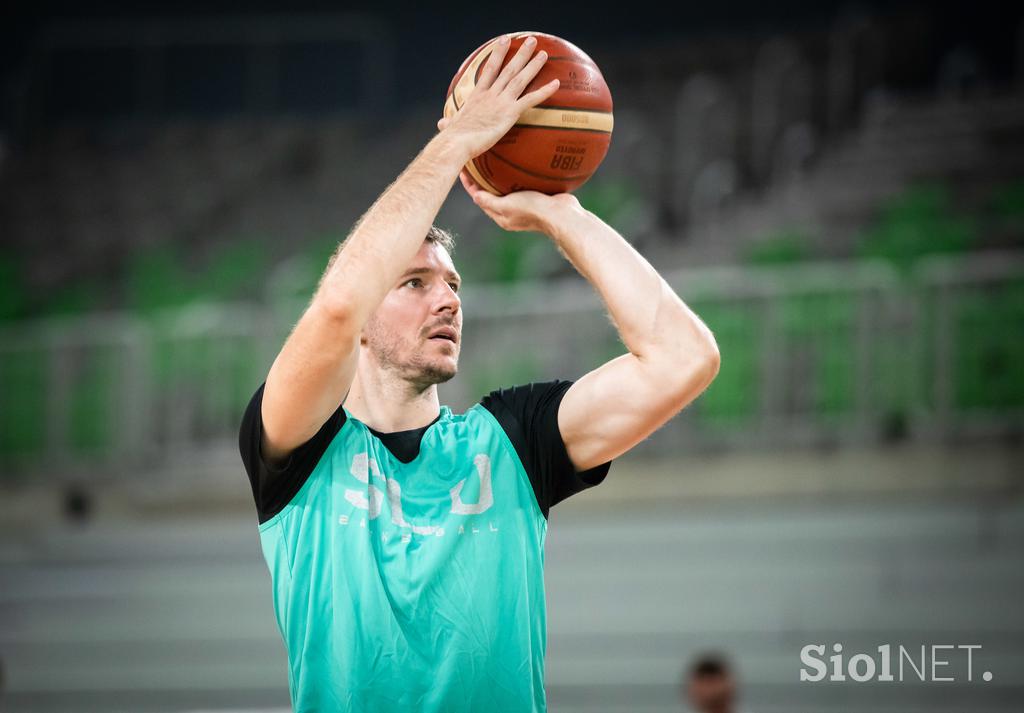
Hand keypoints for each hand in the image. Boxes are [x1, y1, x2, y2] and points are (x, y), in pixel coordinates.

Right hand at [437, 35, 559, 159]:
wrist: (458, 142)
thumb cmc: (453, 138)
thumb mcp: (450, 126)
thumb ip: (448, 123)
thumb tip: (441, 124)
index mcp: (477, 95)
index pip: (489, 70)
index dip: (497, 54)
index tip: (503, 41)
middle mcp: (490, 94)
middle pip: (508, 68)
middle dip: (520, 53)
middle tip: (531, 41)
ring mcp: (501, 101)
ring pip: (520, 78)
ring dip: (533, 65)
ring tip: (544, 53)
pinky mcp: (509, 113)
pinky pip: (531, 99)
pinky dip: (544, 91)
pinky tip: (556, 83)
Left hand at [458, 168, 580, 233]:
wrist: (563, 215)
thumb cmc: (534, 210)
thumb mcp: (508, 205)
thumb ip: (490, 201)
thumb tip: (474, 195)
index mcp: (502, 217)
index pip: (480, 199)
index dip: (470, 185)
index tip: (464, 169)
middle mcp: (511, 212)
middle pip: (491, 193)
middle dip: (483, 179)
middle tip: (476, 162)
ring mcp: (524, 205)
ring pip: (507, 188)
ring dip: (499, 176)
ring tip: (493, 160)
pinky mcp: (537, 197)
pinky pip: (522, 184)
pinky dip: (517, 175)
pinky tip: (518, 163)